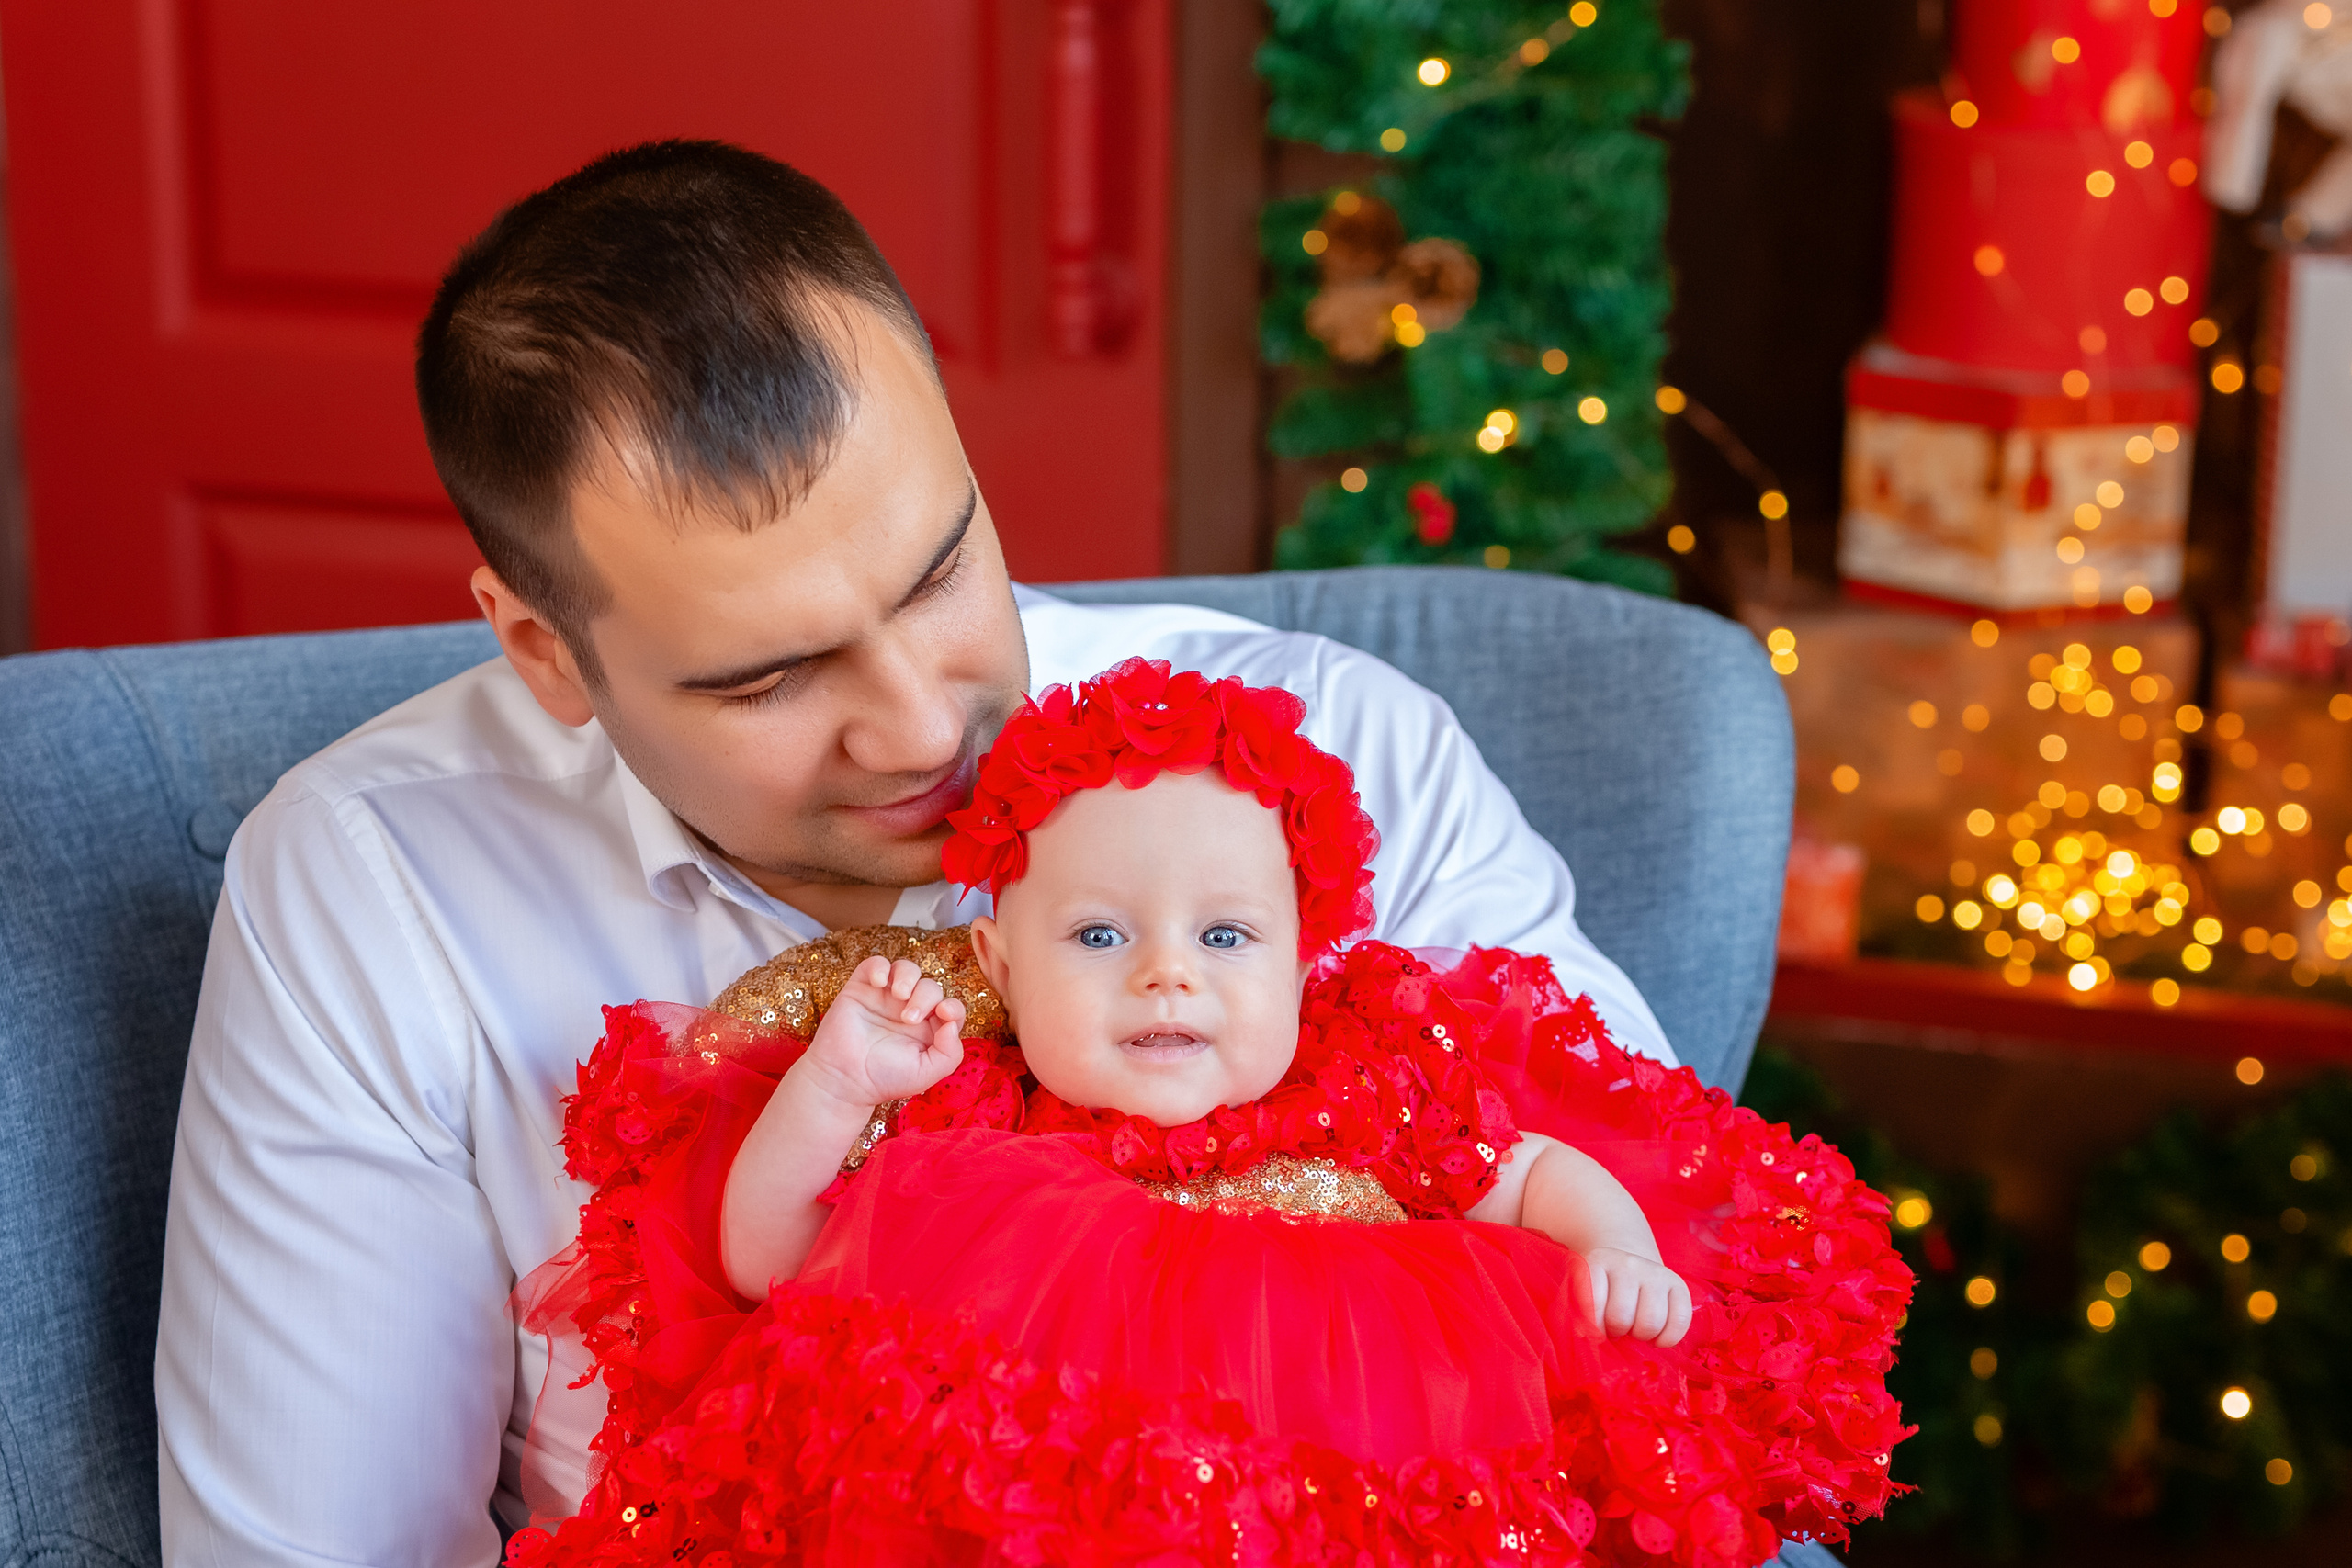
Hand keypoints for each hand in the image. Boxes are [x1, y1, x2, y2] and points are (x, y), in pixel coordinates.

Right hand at [803, 957, 966, 1107]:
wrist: (844, 1079)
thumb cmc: (884, 1079)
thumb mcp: (926, 1073)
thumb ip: (949, 1053)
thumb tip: (952, 1024)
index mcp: (929, 1028)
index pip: (951, 1008)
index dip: (953, 1007)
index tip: (944, 1013)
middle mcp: (910, 1009)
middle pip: (930, 987)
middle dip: (925, 997)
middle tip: (908, 1019)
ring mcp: (885, 997)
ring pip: (906, 969)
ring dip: (908, 976)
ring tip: (899, 995)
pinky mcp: (861, 989)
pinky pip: (875, 964)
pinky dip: (880, 967)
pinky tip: (879, 983)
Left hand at [1575, 1247, 1692, 1346]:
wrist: (1625, 1262)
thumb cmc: (1600, 1288)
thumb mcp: (1582, 1293)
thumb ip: (1580, 1313)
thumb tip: (1586, 1338)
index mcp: (1596, 1262)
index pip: (1592, 1303)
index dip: (1593, 1327)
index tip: (1595, 1330)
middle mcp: (1627, 1264)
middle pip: (1621, 1317)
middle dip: (1617, 1332)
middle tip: (1616, 1329)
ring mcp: (1655, 1272)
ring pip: (1651, 1323)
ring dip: (1641, 1336)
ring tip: (1634, 1329)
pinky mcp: (1678, 1284)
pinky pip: (1680, 1321)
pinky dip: (1667, 1339)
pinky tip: (1656, 1337)